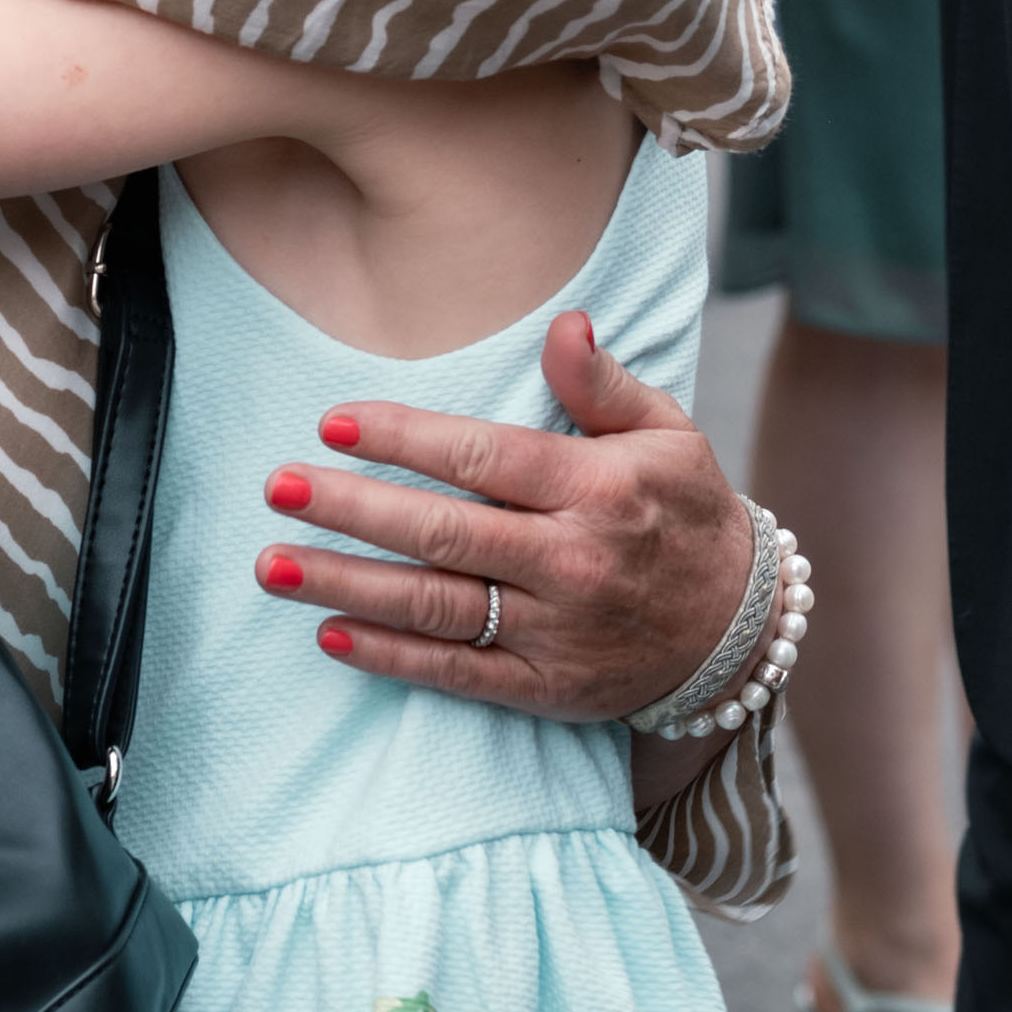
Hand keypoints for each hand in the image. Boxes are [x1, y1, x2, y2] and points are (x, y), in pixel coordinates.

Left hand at [258, 308, 755, 719]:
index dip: (403, 439)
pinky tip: (329, 634)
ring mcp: (554, 631)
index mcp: (597, 488)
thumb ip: (603, 383)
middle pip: (442, 533)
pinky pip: (454, 672)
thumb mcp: (667, 434)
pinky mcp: (543, 687)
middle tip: (280, 487)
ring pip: (434, 605)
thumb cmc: (687, 515)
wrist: (738, 631)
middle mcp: (571, 560)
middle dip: (351, 508)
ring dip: (345, 584)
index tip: (333, 422)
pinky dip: (389, 656)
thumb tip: (562, 324)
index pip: (482, 458)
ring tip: (273, 563)